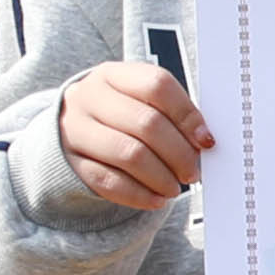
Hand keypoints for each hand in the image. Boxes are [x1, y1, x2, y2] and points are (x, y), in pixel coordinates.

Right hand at [58, 58, 210, 210]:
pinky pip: (108, 181)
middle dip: (179, 153)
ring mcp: (74, 130)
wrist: (67, 130)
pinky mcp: (69, 162)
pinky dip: (139, 194)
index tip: (207, 140)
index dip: (187, 115)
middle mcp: (89, 98)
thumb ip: (171, 114)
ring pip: (128, 154)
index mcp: (112, 75)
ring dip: (161, 176)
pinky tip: (157, 199)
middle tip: (193, 170)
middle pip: (146, 123)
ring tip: (175, 187)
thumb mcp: (139, 100)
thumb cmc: (116, 114)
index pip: (157, 86)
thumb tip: (204, 141)